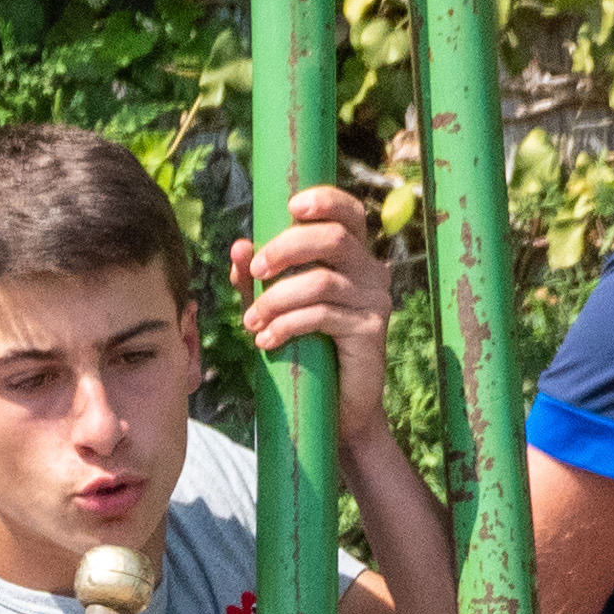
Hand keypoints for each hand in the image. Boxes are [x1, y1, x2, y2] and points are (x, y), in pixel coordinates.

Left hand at [232, 185, 395, 447]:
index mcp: (353, 256)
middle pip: (333, 239)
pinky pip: (323, 316)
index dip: (324, 200)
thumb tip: (238, 247)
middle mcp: (372, 272)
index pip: (348, 212)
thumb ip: (259, 279)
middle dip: (286, 248)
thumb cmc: (306, 354)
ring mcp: (375, 301)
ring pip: (321, 282)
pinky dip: (287, 325)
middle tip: (254, 272)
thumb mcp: (277, 310)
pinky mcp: (371, 331)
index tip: (290, 206)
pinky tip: (266, 341)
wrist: (337, 413)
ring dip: (277, 298)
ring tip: (251, 322)